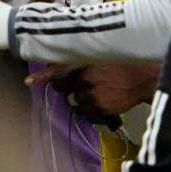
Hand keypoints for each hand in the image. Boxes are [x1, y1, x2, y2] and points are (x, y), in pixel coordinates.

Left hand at [27, 63, 160, 119]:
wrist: (142, 79)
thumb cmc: (122, 66)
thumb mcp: (101, 58)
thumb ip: (84, 64)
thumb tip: (66, 69)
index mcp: (84, 64)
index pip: (58, 70)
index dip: (42, 76)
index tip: (28, 81)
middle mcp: (84, 79)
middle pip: (63, 88)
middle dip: (66, 88)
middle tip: (79, 86)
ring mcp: (91, 94)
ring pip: (75, 102)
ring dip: (82, 99)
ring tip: (98, 93)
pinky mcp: (98, 108)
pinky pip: (86, 113)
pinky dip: (90, 110)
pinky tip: (102, 102)